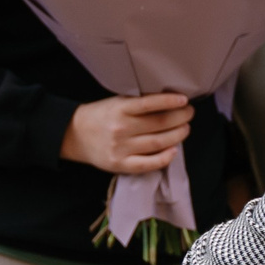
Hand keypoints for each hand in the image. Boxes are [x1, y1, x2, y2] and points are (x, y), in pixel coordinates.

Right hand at [62, 93, 194, 174]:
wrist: (74, 135)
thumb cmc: (101, 116)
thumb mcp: (116, 102)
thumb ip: (138, 103)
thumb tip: (169, 102)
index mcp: (119, 109)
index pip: (149, 104)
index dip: (169, 102)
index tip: (184, 100)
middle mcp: (121, 128)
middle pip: (159, 124)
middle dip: (180, 118)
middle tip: (189, 113)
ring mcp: (121, 148)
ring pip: (157, 143)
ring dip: (177, 135)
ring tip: (185, 128)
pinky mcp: (120, 165)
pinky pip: (147, 164)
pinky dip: (164, 158)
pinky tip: (174, 150)